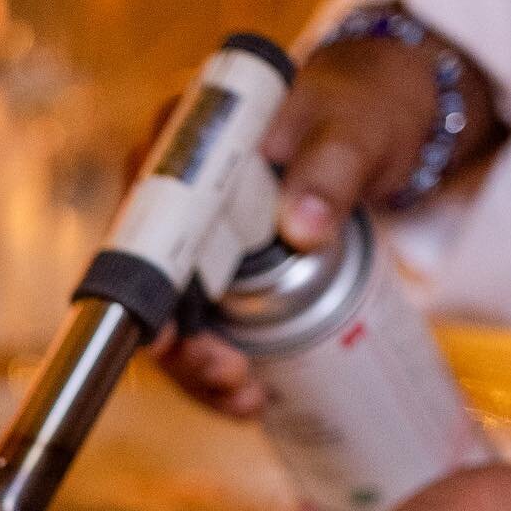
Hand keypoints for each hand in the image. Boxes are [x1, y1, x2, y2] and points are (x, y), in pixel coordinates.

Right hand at [152, 27, 499, 414]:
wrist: (373, 126)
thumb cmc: (358, 111)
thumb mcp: (353, 131)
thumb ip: (330, 168)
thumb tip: (301, 224)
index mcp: (179, 145)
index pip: (137, 221)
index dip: (141, 285)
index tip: (167, 334)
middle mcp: (167, 199)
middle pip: (144, 286)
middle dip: (178, 347)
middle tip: (226, 374)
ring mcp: (188, 243)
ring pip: (169, 320)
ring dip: (198, 371)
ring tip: (245, 399)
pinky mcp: (213, 275)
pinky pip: (200, 330)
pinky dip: (218, 370)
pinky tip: (250, 397)